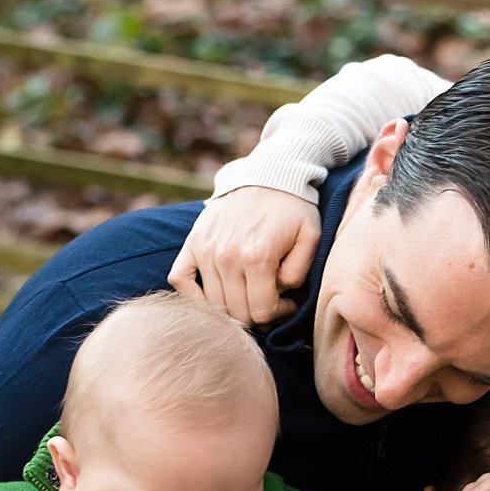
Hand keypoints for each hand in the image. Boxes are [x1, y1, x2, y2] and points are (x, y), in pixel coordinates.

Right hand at [167, 186, 321, 322]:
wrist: (267, 176)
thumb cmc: (292, 210)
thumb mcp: (309, 239)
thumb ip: (297, 274)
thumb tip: (277, 295)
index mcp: (257, 257)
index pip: (260, 312)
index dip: (277, 314)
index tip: (287, 302)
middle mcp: (227, 256)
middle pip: (236, 313)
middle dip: (257, 314)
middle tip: (269, 299)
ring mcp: (206, 249)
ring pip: (213, 303)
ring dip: (232, 307)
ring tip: (249, 293)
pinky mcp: (193, 242)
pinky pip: (180, 279)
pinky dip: (193, 295)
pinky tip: (213, 296)